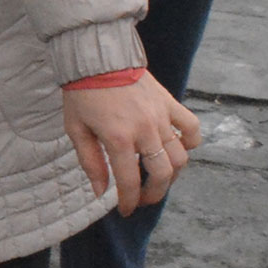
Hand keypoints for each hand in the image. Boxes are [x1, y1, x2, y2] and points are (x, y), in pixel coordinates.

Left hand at [62, 72, 198, 215]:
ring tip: (157, 179)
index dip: (128, 201)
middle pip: (162, 175)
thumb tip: (100, 192)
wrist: (98, 57)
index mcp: (118, 138)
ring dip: (171, 174)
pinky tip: (177, 150)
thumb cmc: (82, 93)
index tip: (126, 210)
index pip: (129, 181)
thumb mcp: (76, 129)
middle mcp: (145, 130)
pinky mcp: (170, 103)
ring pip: (180, 157)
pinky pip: (191, 128)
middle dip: (154, 194)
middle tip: (143, 199)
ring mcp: (161, 117)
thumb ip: (90, 162)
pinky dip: (189, 143)